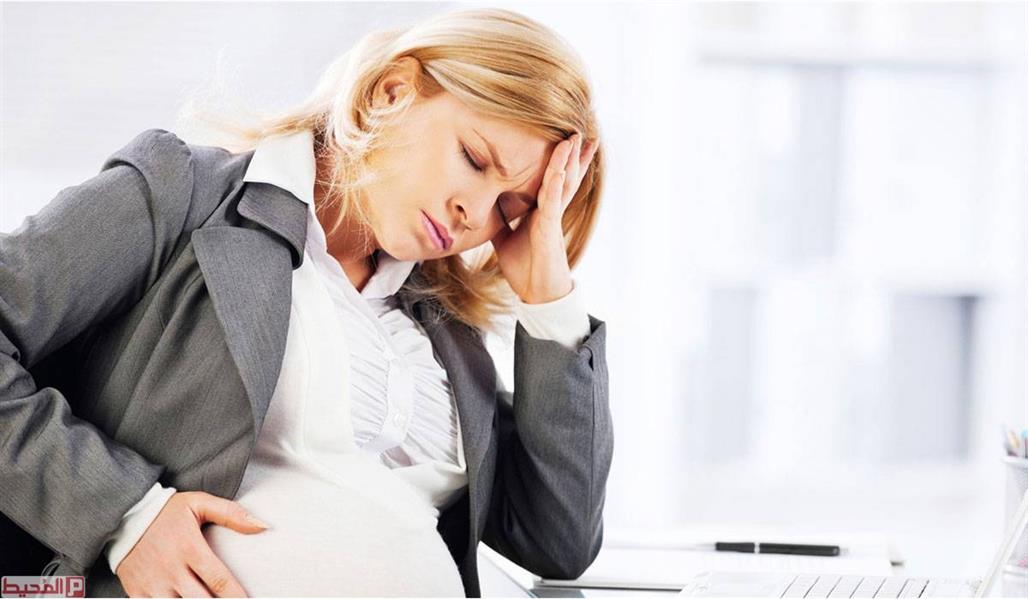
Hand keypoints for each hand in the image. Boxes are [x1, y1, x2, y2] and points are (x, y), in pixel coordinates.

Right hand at [116, 491, 268, 596]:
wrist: (123, 516)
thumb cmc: (167, 512)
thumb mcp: (199, 503)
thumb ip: (232, 513)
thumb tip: (263, 526)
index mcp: (189, 548)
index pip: (219, 581)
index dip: (236, 597)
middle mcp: (171, 569)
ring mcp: (152, 584)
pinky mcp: (137, 592)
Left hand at [491, 133, 598, 303]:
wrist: (536, 293)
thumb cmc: (525, 267)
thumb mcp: (505, 238)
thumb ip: (500, 221)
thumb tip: (484, 210)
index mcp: (542, 210)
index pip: (551, 178)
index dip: (559, 160)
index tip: (564, 139)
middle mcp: (551, 210)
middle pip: (564, 174)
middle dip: (572, 153)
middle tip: (578, 128)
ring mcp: (552, 218)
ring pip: (563, 183)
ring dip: (567, 160)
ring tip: (574, 137)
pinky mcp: (550, 229)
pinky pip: (553, 202)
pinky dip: (555, 184)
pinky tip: (558, 169)